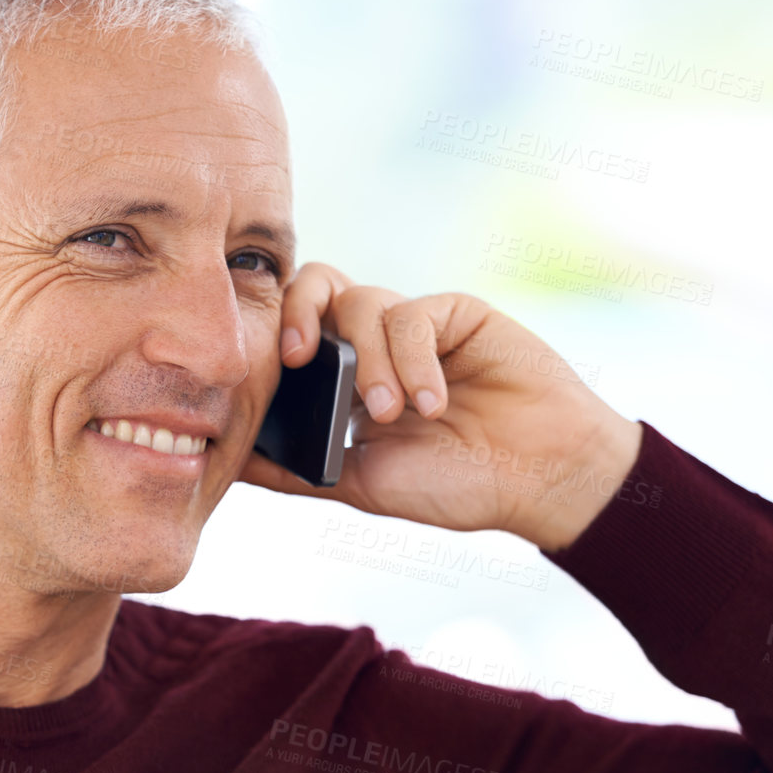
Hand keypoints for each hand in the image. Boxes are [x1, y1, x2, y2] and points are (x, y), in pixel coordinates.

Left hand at [235, 262, 643, 551]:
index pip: (291, 331)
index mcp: (344, 379)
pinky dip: (412, 360)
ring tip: (393, 414)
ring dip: (369, 363)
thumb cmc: (456, 486)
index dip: (271, 339)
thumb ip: (297, 470)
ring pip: (360, 303)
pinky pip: (411, 313)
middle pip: (315, 286)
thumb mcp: (359, 483)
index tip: (267, 376)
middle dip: (297, 313)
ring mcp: (415, 325)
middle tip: (299, 359)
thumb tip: (232, 462)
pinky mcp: (455, 312)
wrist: (539, 480)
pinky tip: (434, 402)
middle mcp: (375, 343)